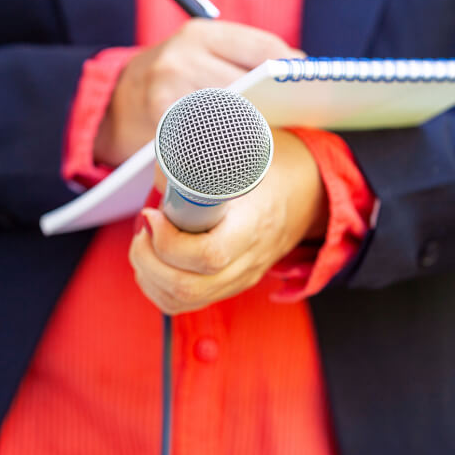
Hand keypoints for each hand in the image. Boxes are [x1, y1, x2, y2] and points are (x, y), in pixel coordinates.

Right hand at [93, 19, 301, 165]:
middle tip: (297, 115)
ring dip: (256, 130)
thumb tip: (298, 68)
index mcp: (199, 34)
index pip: (263, 49)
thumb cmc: (169, 77)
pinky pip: (208, 144)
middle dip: (276, 103)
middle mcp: (182, 60)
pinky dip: (228, 150)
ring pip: (232, 118)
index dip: (291, 68)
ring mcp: (168, 95)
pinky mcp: (160, 130)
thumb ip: (243, 56)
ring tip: (273, 137)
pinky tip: (242, 156)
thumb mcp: (199, 51)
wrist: (111, 106)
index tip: (309, 81)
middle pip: (251, 86)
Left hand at [129, 129, 327, 314]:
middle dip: (149, 261)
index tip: (153, 214)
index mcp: (255, 224)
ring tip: (144, 242)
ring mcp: (240, 277)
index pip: (209, 255)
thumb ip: (203, 158)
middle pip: (189, 287)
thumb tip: (162, 176)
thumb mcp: (246, 151)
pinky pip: (185, 304)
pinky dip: (157, 287)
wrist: (310, 193)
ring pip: (183, 300)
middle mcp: (249, 260)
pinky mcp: (230, 284)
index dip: (170, 242)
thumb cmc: (275, 167)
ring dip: (149, 274)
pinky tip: (151, 261)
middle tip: (144, 228)